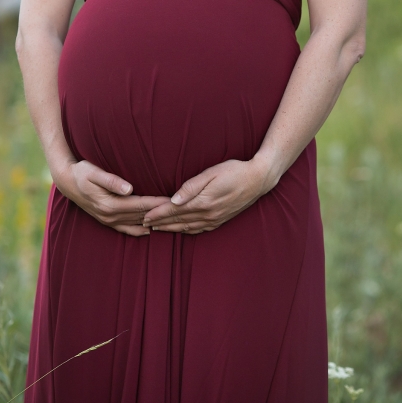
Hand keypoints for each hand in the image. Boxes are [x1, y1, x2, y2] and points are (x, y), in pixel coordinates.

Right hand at [53, 159, 164, 236]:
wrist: (67, 182)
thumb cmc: (82, 172)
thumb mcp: (94, 173)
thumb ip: (111, 181)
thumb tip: (128, 188)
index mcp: (110, 205)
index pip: (140, 205)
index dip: (157, 203)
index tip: (173, 201)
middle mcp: (110, 216)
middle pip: (141, 216)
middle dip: (160, 214)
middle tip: (178, 211)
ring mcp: (108, 220)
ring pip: (136, 224)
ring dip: (152, 223)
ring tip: (169, 221)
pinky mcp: (107, 220)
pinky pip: (126, 229)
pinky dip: (139, 230)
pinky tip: (149, 230)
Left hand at [142, 158, 272, 234]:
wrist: (258, 180)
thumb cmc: (234, 171)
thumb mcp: (212, 173)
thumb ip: (191, 187)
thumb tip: (174, 199)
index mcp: (203, 202)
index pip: (174, 210)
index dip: (158, 213)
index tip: (144, 215)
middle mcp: (208, 215)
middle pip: (178, 221)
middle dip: (159, 223)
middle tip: (143, 224)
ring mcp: (214, 219)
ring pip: (187, 228)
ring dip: (170, 228)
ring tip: (156, 229)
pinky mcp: (220, 220)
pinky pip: (199, 229)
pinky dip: (186, 231)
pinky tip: (180, 230)